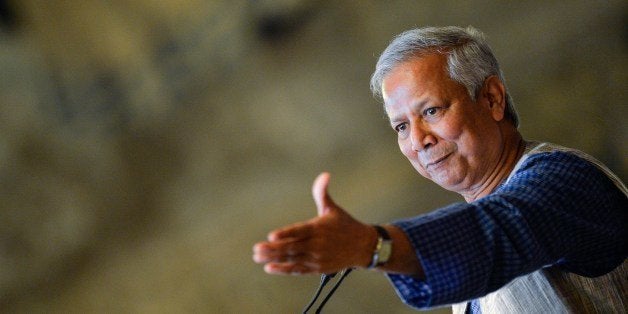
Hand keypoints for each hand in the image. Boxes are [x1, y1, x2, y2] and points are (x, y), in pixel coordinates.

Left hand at [252, 172, 375, 274]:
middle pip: (292, 247)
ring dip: (274, 259)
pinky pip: (298, 270)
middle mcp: (318, 244)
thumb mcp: (333, 208)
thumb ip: (322, 193)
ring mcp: (317, 258)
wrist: (363, 247)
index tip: (271, 236)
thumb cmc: (345, 225)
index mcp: (319, 228)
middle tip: (256, 248)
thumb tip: (324, 175)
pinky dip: (284, 270)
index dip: (285, 234)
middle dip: (273, 249)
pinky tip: (270, 268)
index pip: (299, 231)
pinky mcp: (318, 268)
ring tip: (258, 257)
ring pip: (293, 259)